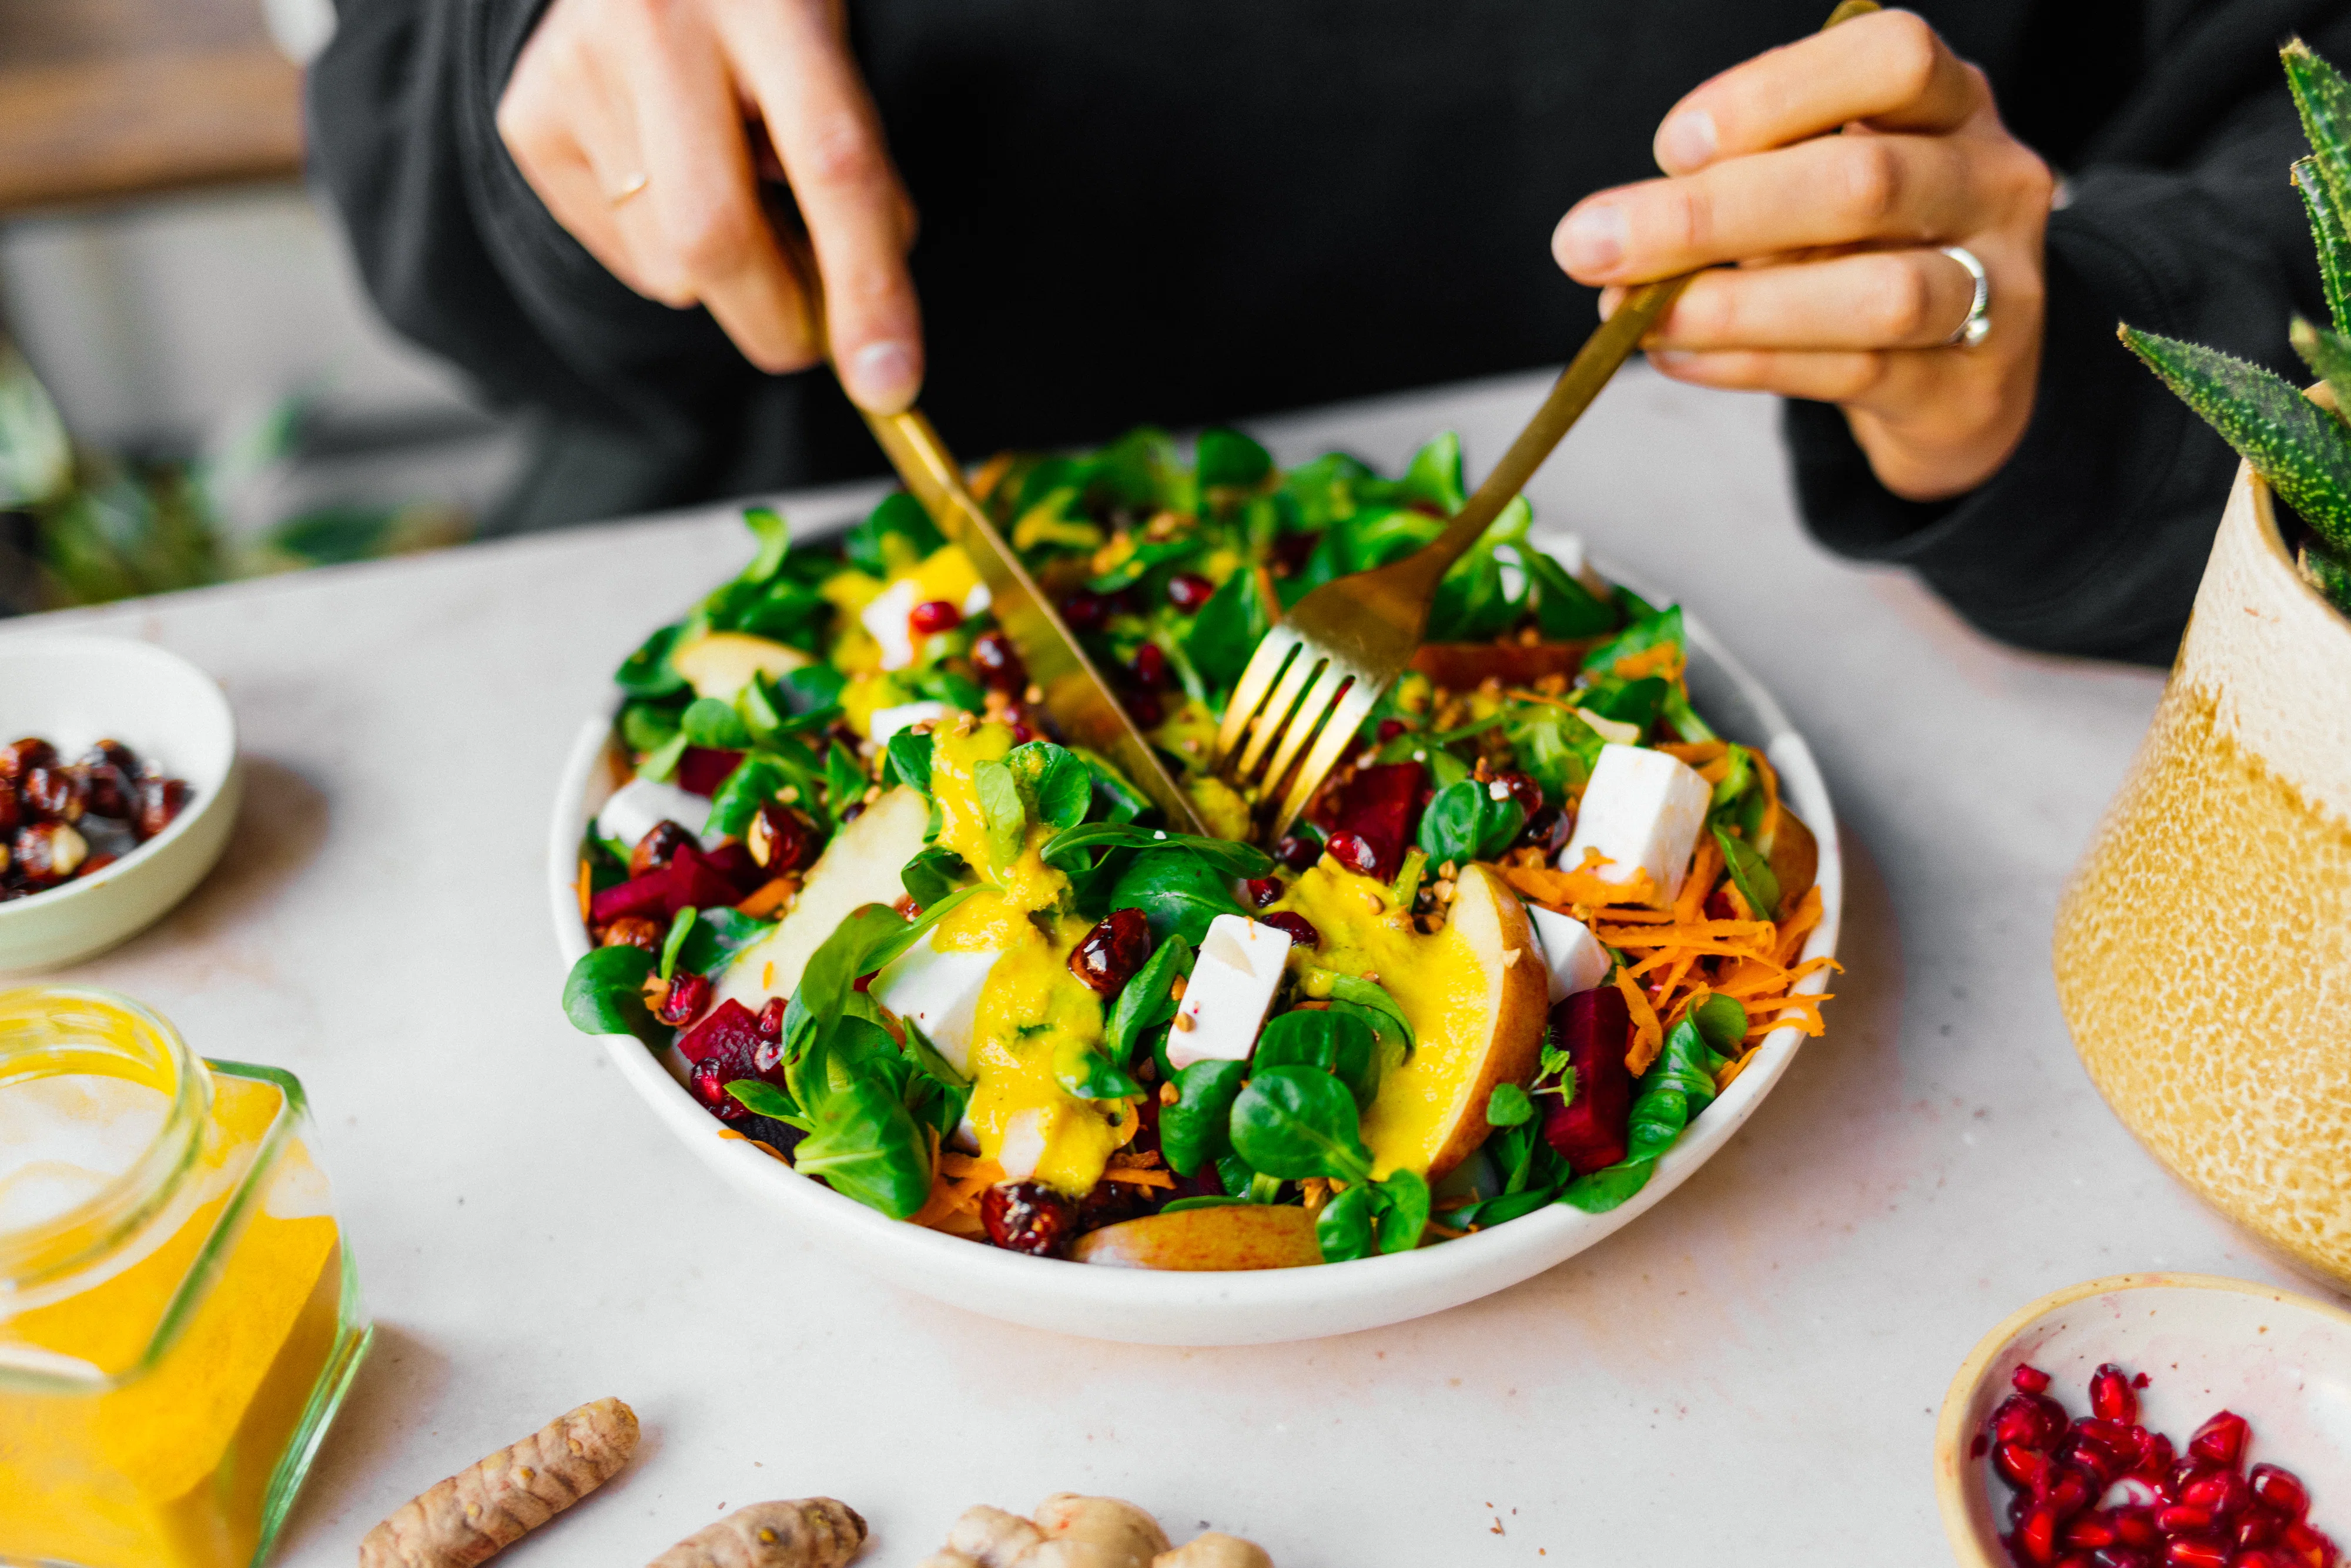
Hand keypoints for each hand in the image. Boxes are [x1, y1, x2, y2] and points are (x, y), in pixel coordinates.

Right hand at [497, 0, 921, 410]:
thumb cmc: (759, 14)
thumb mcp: (830, 57)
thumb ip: (856, 170)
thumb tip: (862, 317)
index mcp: (769, 1)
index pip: (831, 165)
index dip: (868, 286)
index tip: (891, 383)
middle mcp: (659, 25)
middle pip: (717, 239)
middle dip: (779, 317)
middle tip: (814, 325)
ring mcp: (578, 72)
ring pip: (670, 265)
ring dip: (724, 275)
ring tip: (733, 189)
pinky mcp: (530, 120)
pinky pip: (620, 251)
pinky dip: (666, 249)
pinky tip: (670, 176)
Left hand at [1551, 9, 2053, 501]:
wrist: (1963, 378)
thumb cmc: (1867, 255)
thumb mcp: (1817, 195)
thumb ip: (1742, 189)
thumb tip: (1615, 231)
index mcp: (1951, 105)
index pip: (1891, 59)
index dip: (1775, 93)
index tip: (1671, 145)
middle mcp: (1990, 183)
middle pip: (1865, 181)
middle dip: (1713, 213)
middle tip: (1592, 243)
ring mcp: (1998, 287)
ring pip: (1877, 293)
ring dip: (1734, 306)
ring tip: (1636, 317)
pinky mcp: (1967, 388)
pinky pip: (1852, 373)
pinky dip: (1747, 364)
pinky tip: (1674, 356)